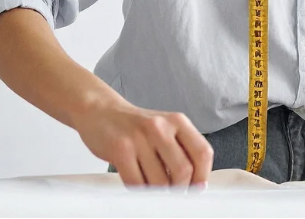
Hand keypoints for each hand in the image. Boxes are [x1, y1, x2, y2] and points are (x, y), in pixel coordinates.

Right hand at [72, 99, 213, 188]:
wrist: (101, 111)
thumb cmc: (136, 126)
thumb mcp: (165, 127)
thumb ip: (181, 148)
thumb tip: (195, 181)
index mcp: (177, 121)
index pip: (202, 152)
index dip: (202, 176)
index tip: (197, 188)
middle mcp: (160, 127)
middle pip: (183, 170)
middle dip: (180, 189)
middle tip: (173, 193)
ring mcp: (140, 138)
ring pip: (159, 181)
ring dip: (158, 192)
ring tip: (153, 187)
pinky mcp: (120, 149)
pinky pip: (136, 183)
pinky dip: (139, 191)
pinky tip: (138, 184)